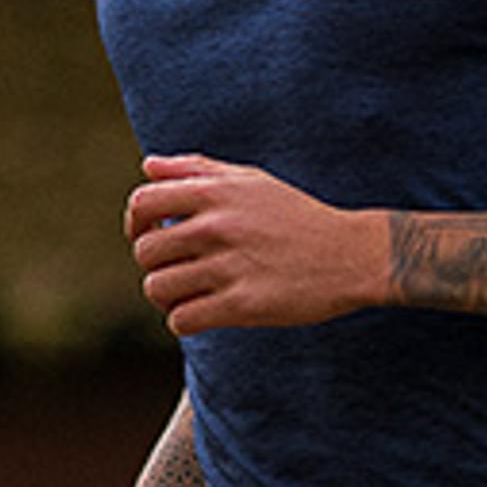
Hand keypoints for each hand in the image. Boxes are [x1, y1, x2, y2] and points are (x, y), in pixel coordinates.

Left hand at [124, 154, 390, 336]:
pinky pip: (182, 319)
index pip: (142, 202)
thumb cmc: (298, 216)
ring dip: (169, 296)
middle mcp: (217, 226)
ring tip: (192, 293)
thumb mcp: (252, 180)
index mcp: (216, 192)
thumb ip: (198, 169)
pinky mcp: (241, 306)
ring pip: (158, 288)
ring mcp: (228, 266)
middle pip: (145, 251)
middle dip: (156, 264)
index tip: (148, 234)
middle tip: (179, 269)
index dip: (135, 222)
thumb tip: (149, 166)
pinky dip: (185, 320)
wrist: (352, 255)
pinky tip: (205, 313)